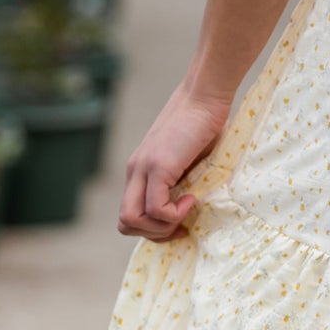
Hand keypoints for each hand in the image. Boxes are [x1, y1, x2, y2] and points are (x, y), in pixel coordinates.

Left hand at [119, 87, 231, 240]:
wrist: (205, 95)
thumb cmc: (205, 123)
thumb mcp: (190, 159)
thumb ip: (184, 179)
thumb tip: (195, 203)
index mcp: (140, 170)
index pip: (130, 215)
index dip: (153, 229)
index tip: (181, 224)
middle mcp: (135, 170)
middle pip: (124, 223)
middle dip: (154, 234)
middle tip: (182, 225)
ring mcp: (143, 168)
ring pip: (131, 220)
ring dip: (162, 227)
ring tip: (186, 212)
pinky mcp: (158, 166)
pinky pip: (155, 209)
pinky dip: (175, 214)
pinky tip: (192, 198)